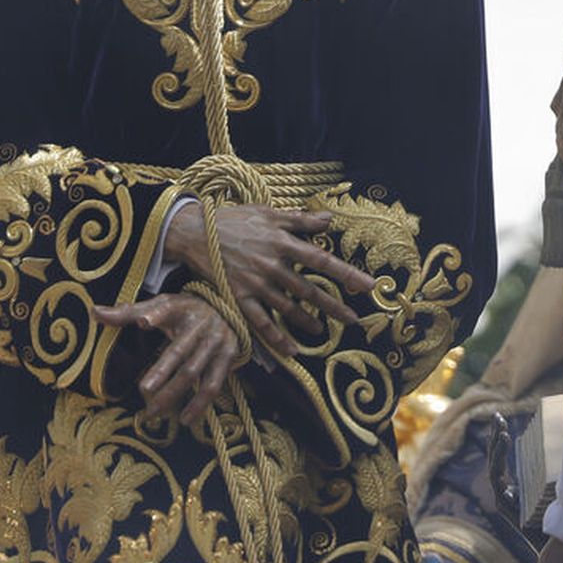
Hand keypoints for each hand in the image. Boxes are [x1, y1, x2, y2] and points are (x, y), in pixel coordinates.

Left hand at [91, 290, 244, 426]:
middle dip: (162, 371)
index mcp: (180, 308)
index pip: (166, 310)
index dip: (156, 315)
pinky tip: (185, 419)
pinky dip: (200, 404)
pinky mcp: (227, 358)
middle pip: (179, 351)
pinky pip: (213, 385)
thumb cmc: (184, 311)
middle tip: (143, 389)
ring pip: (194, 372)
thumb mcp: (160, 305)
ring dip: (175, 393)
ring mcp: (216, 343)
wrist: (227, 309)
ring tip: (153, 412)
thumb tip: (94, 312)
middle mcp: (200, 325)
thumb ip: (127, 312)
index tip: (143, 323)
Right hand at [164, 201, 375, 357]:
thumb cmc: (234, 219)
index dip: (347, 274)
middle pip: (309, 290)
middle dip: (334, 306)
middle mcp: (272, 265)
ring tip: (321, 331)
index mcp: (282, 242)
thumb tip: (328, 219)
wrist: (194, 231)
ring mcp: (255, 283)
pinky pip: (260, 321)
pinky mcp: (238, 296)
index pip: (322, 260)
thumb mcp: (267, 212)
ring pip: (287, 307)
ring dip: (307, 321)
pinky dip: (275, 337)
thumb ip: (300, 219)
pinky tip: (290, 349)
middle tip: (353, 321)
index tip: (368, 286)